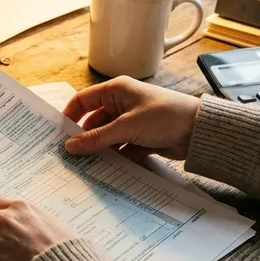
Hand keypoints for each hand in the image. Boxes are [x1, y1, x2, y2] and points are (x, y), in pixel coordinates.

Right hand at [63, 76, 201, 161]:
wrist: (200, 131)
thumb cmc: (165, 116)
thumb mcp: (127, 126)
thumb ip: (97, 138)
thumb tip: (70, 146)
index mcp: (116, 90)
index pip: (83, 100)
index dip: (70, 116)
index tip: (59, 135)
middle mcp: (122, 104)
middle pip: (94, 122)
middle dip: (85, 138)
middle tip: (72, 157)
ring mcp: (131, 122)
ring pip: (107, 137)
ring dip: (100, 150)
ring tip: (87, 166)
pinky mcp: (141, 138)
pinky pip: (121, 148)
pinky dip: (116, 158)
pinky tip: (107, 170)